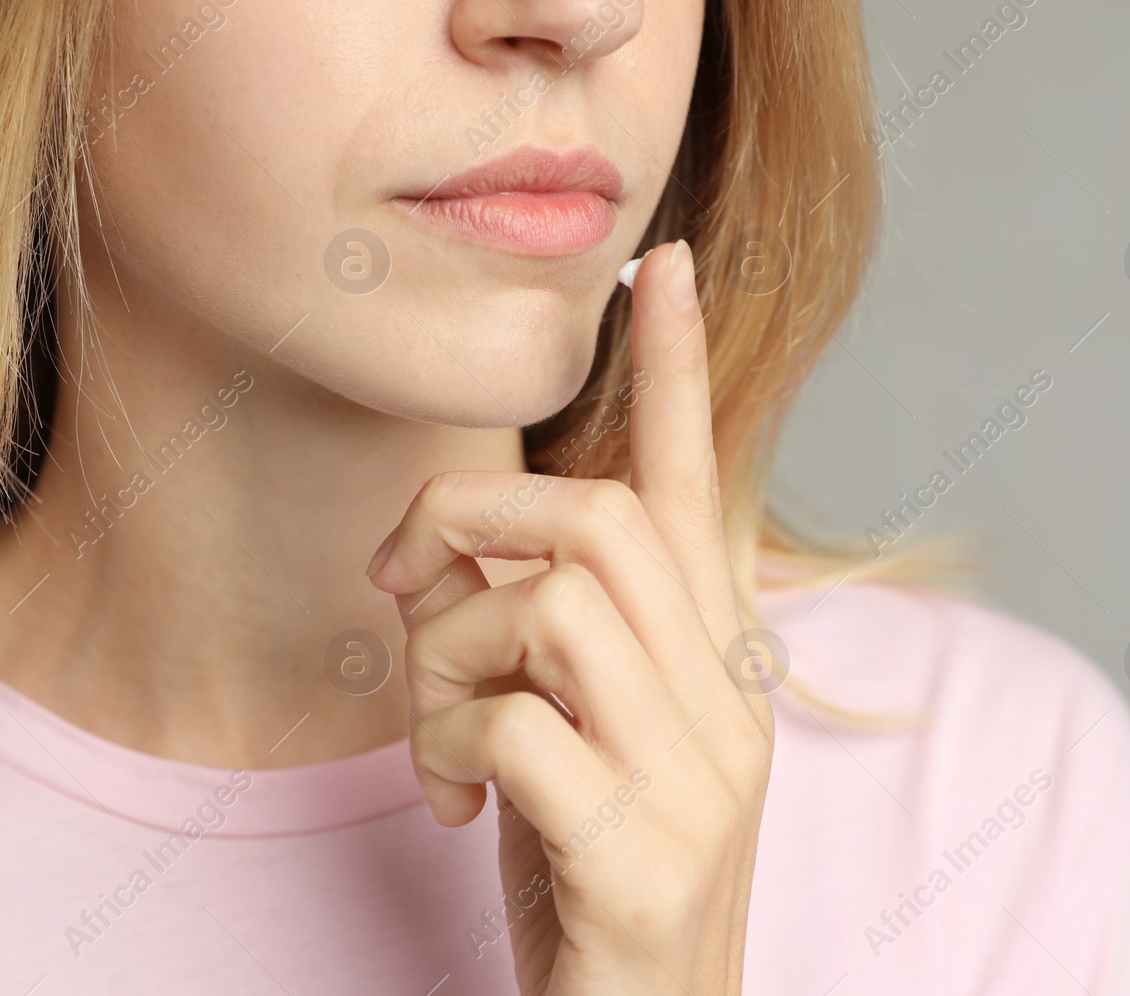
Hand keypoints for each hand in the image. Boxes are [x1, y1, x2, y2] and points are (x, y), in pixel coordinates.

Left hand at [367, 239, 774, 994]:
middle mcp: (726, 702)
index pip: (697, 486)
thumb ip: (530, 634)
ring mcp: (698, 781)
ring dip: (448, 657)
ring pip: (551, 607)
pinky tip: (454, 804)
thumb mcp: (571, 732)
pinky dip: (448, 747)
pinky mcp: (643, 857)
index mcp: (711, 661)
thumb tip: (442, 557)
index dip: (675, 371)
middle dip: (470, 527)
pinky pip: (514, 724)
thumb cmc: (591, 867)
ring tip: (438, 733)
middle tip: (403, 589)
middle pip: (597, 523)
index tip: (658, 262)